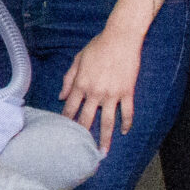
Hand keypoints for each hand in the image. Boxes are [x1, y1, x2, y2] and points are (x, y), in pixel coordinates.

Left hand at [60, 28, 143, 150]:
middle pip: (87, 119)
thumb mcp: (78, 60)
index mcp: (81, 84)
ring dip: (105, 138)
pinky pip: (128, 112)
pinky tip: (124, 132)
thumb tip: (61, 96)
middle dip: (83, 136)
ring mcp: (112, 94)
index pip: (70, 109)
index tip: (64, 134)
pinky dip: (127, 123)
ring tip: (103, 151)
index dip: (66, 122)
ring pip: (108, 121)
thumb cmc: (98, 46)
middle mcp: (95, 93)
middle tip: (81, 150)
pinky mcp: (127, 92)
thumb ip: (69, 79)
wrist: (121, 38)